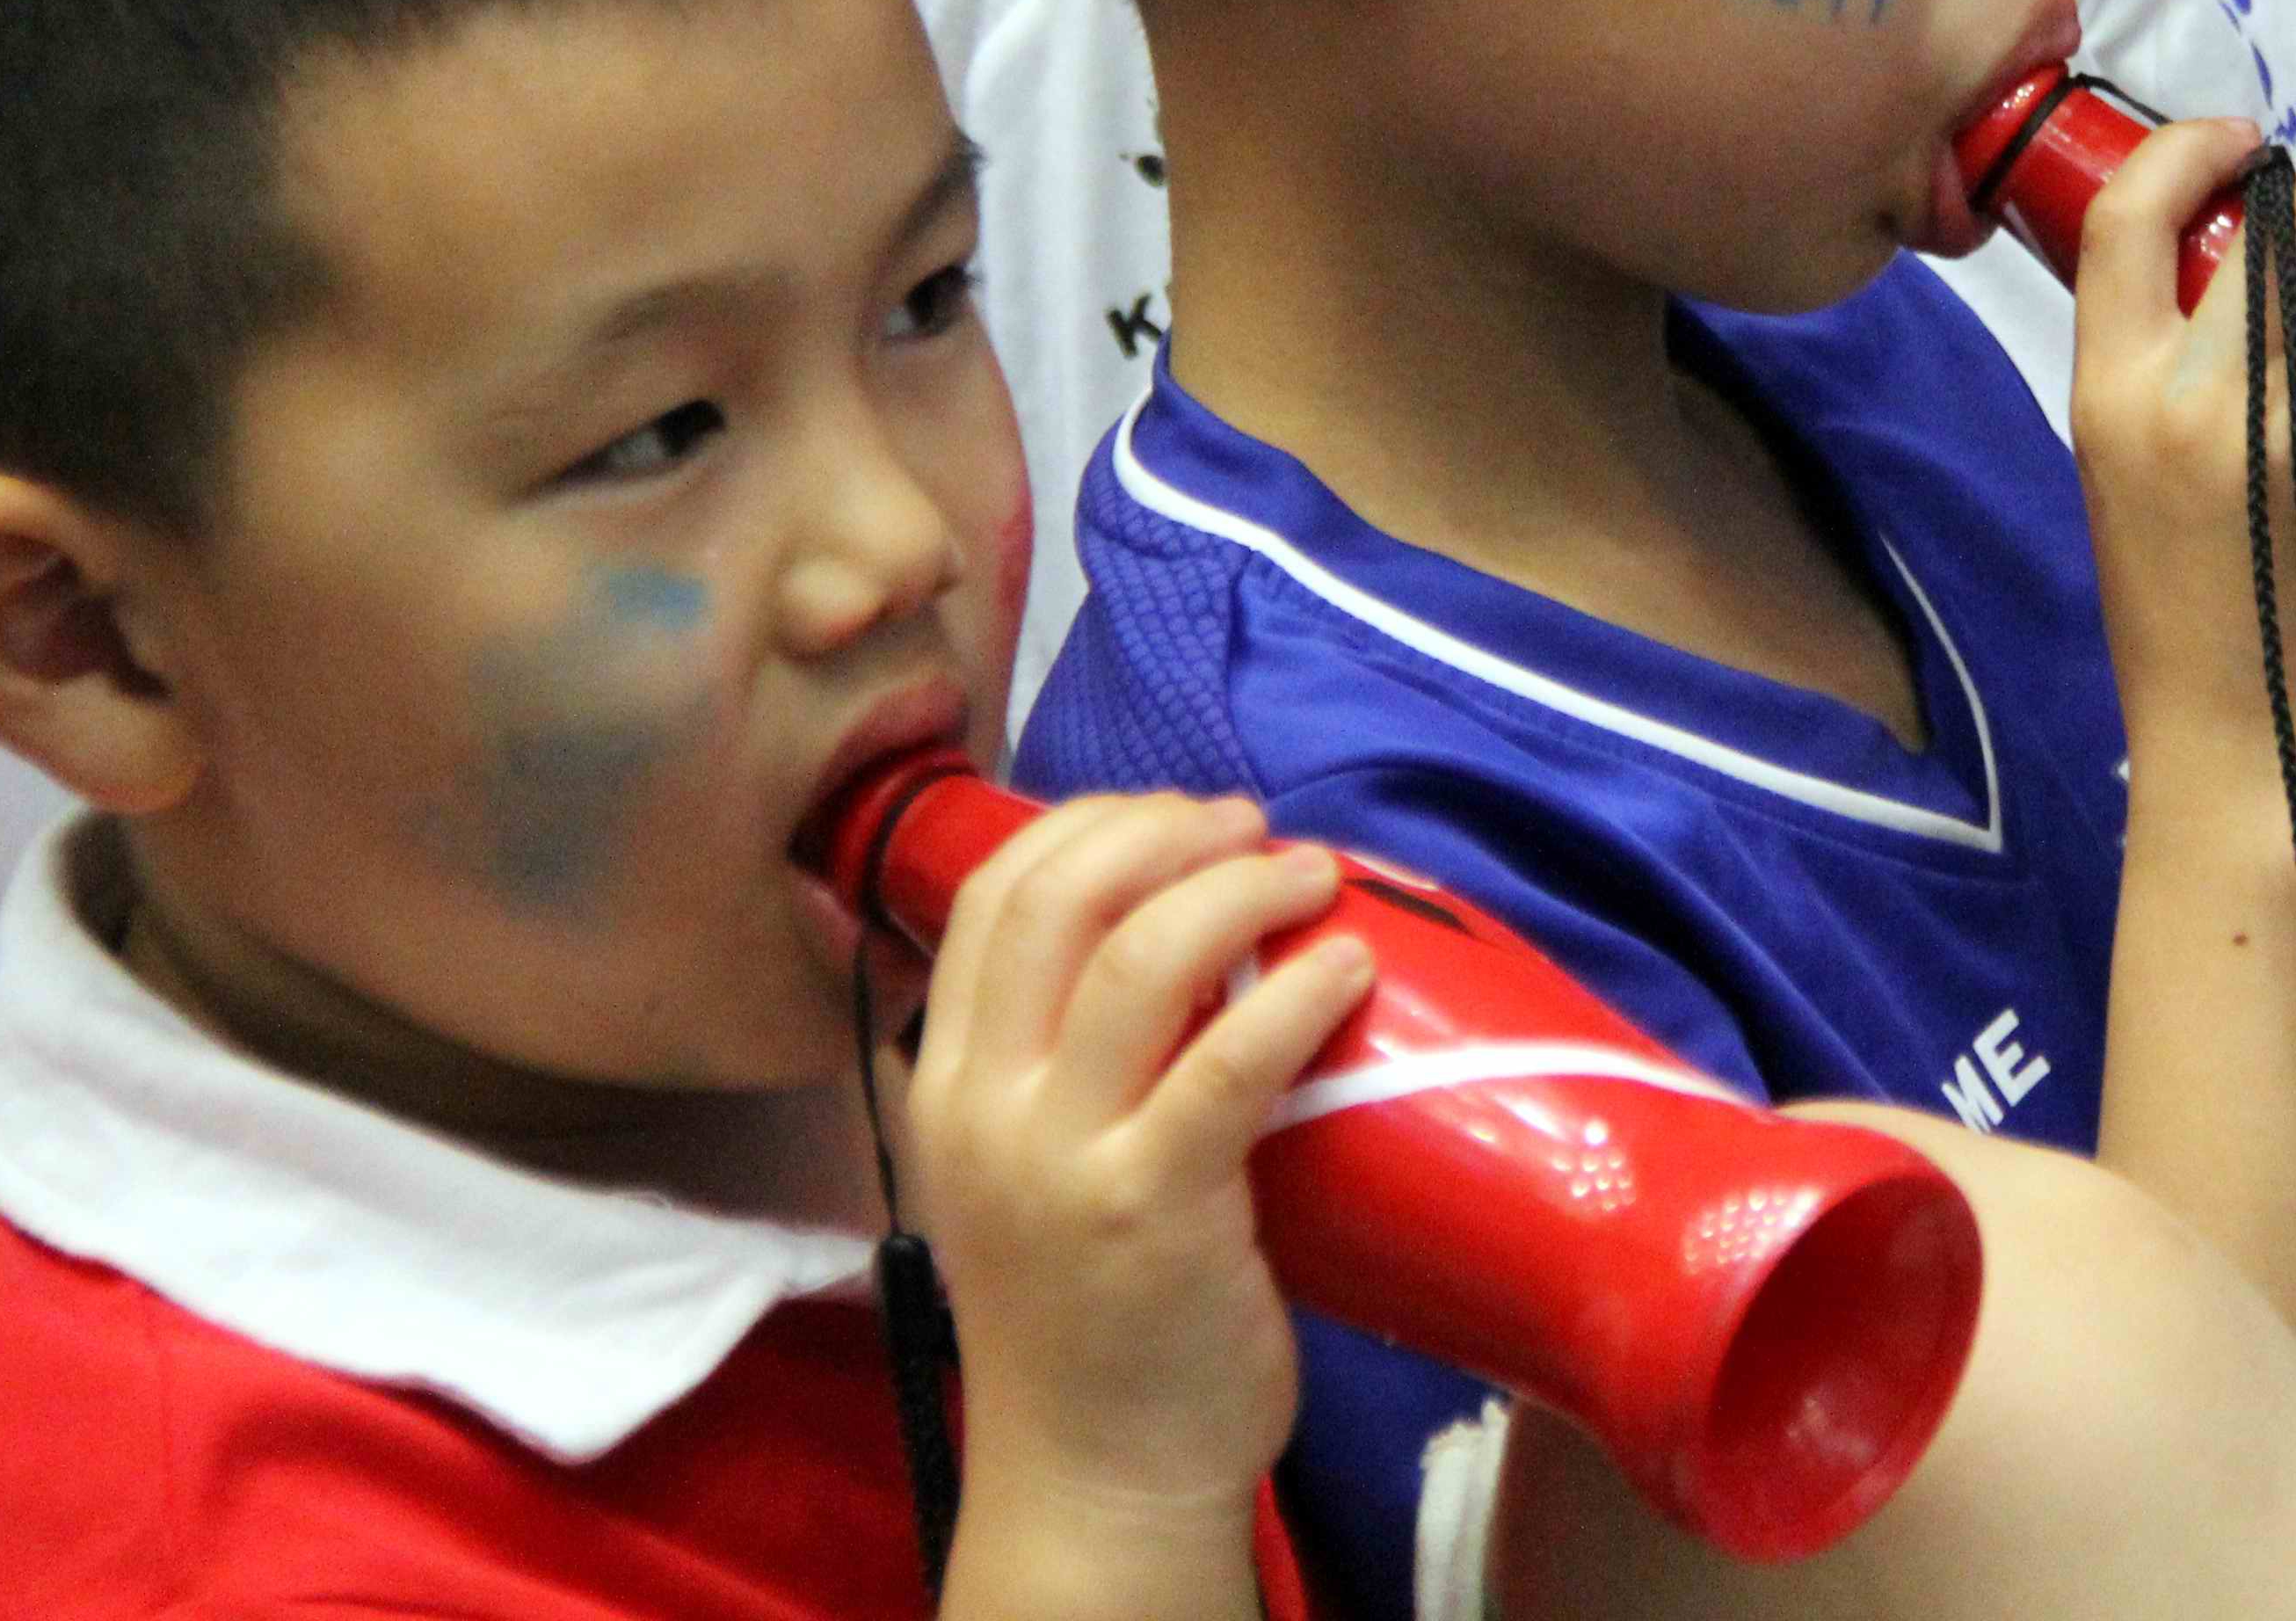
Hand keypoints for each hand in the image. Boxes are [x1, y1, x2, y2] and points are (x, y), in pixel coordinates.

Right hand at [905, 794, 1376, 1528]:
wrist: (1096, 1477)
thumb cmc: (1091, 1313)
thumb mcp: (1033, 1166)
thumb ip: (1064, 1059)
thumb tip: (1173, 928)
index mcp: (948, 1084)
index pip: (998, 893)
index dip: (1096, 823)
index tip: (1184, 818)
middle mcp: (984, 1107)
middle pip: (1061, 898)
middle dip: (1168, 833)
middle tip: (1253, 829)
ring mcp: (1059, 1158)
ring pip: (1143, 958)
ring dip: (1240, 890)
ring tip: (1311, 875)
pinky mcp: (1151, 1209)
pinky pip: (1227, 1062)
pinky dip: (1294, 992)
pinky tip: (1347, 968)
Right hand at [2066, 119, 2295, 789]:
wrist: (2247, 776)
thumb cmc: (2190, 643)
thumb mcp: (2123, 495)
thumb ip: (2158, 395)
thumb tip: (2210, 295)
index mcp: (2111, 397)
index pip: (2127, 212)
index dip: (2193, 147)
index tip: (2249, 141)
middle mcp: (2196, 400)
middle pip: (2285, 211)